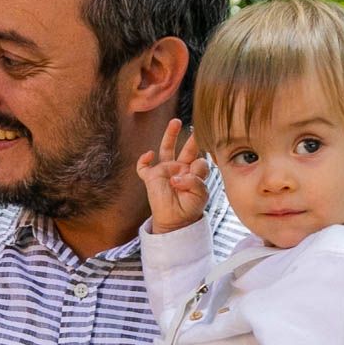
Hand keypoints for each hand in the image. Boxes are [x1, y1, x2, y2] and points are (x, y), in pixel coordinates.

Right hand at [135, 118, 209, 233]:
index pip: (200, 161)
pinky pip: (143, 167)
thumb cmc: (189, 208)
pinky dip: (143, 160)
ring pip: (166, 149)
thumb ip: (195, 182)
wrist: (175, 222)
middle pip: (186, 149)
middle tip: (195, 127)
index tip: (195, 173)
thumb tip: (178, 176)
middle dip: (190, 138)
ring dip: (170, 136)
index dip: (199, 164)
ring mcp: (165, 171)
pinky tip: (148, 155)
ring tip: (175, 122)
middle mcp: (180, 168)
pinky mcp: (151, 177)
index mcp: (194, 172)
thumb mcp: (200, 195)